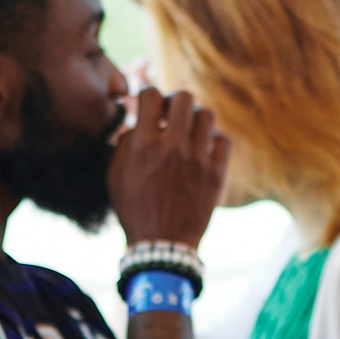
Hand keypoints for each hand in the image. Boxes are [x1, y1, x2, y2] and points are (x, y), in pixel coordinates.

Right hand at [110, 86, 228, 247]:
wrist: (163, 243)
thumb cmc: (134, 210)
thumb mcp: (115, 176)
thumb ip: (124, 144)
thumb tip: (136, 122)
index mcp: (144, 145)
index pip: (151, 96)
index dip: (149, 95)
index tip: (150, 105)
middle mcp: (173, 147)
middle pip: (184, 98)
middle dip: (176, 101)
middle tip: (172, 114)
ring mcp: (198, 159)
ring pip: (207, 115)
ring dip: (197, 119)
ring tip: (190, 132)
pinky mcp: (217, 173)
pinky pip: (224, 140)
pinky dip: (215, 140)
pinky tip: (205, 149)